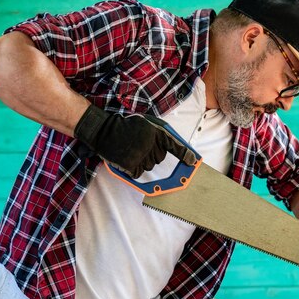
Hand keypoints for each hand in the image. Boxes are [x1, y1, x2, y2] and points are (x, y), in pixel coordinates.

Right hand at [74, 105, 195, 177]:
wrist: (105, 131)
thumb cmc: (127, 127)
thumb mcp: (148, 125)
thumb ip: (163, 135)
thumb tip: (179, 149)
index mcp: (156, 132)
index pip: (175, 145)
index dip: (185, 155)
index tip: (193, 162)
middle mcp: (150, 143)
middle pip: (159, 159)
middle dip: (152, 154)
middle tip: (140, 145)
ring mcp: (140, 154)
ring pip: (149, 166)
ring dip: (142, 161)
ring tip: (131, 149)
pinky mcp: (130, 164)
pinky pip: (138, 173)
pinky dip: (132, 168)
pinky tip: (126, 158)